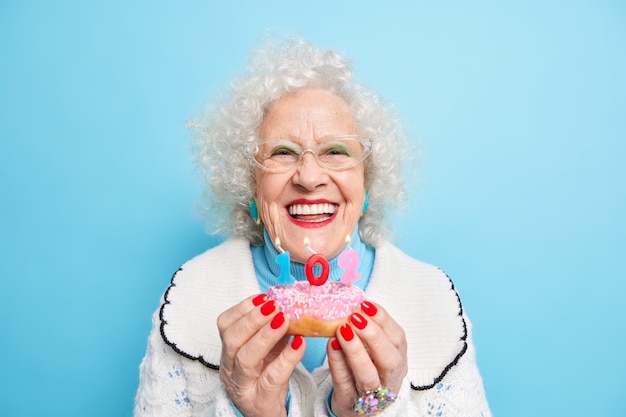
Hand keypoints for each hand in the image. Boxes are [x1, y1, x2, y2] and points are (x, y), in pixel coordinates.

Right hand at [217, 294, 305, 416]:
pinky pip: (272, 378)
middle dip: (253, 319)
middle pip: (232, 340)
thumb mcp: (267, 351)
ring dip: (265, 335)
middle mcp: (230, 369)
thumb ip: (274, 329)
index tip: (263, 297)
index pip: (224, 325)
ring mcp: (244, 386)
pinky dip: (287, 358)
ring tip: (284, 320)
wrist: (267, 415)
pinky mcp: (260, 401)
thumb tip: (290, 304)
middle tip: (274, 306)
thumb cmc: (266, 379)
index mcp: (229, 352)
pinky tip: (299, 344)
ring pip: (246, 359)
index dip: (242, 308)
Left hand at [327, 301, 406, 416]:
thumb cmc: (367, 369)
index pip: (398, 339)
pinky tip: (331, 345)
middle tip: (356, 318)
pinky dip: (337, 363)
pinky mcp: (349, 401)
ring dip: (355, 351)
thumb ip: (368, 330)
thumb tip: (354, 302)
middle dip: (373, 336)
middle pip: (390, 360)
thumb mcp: (375, 350)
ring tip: (342, 330)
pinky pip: (344, 382)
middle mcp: (389, 378)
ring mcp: (371, 394)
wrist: (359, 408)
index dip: (384, 320)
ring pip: (368, 375)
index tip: (366, 304)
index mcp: (398, 360)